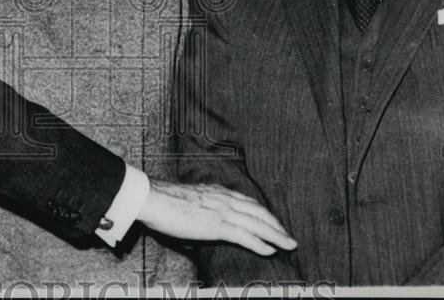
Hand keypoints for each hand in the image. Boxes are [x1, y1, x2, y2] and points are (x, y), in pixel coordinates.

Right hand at [136, 180, 297, 255]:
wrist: (155, 199)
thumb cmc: (166, 201)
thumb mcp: (191, 199)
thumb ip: (202, 207)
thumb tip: (203, 220)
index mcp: (218, 191)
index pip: (248, 202)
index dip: (263, 213)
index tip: (273, 221)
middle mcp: (224, 199)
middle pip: (258, 211)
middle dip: (276, 224)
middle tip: (288, 235)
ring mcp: (222, 212)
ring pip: (257, 223)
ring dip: (276, 235)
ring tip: (288, 244)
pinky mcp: (217, 226)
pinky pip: (245, 236)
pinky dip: (260, 243)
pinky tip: (270, 250)